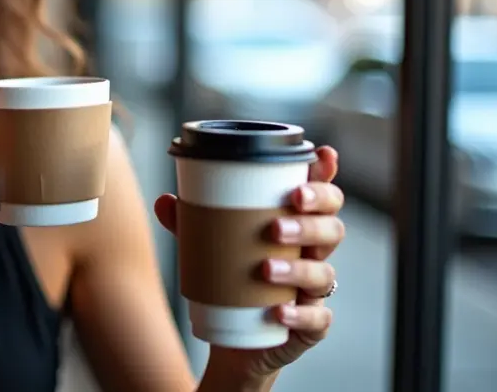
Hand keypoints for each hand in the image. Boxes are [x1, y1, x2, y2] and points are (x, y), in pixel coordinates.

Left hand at [155, 146, 345, 383]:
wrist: (236, 342)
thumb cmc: (231, 280)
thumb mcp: (211, 247)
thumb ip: (191, 223)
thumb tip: (164, 200)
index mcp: (296, 226)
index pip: (322, 195)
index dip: (326, 174)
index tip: (324, 154)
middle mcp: (314, 254)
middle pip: (332, 227)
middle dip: (310, 219)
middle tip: (279, 218)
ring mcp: (315, 291)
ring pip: (323, 272)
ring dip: (298, 267)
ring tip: (265, 267)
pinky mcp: (312, 325)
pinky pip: (317, 319)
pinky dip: (300, 314)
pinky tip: (280, 311)